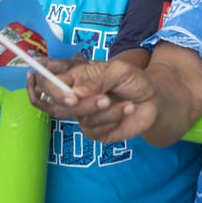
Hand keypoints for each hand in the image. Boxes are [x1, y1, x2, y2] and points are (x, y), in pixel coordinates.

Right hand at [28, 58, 159, 143]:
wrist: (153, 99)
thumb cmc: (134, 79)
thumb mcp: (119, 71)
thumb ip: (97, 80)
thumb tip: (76, 92)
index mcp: (76, 77)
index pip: (48, 82)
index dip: (50, 90)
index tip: (71, 97)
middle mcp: (75, 96)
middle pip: (59, 107)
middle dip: (85, 105)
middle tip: (106, 100)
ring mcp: (83, 115)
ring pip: (80, 119)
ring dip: (106, 112)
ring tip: (126, 103)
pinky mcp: (94, 131)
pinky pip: (94, 130)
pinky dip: (112, 121)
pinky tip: (125, 111)